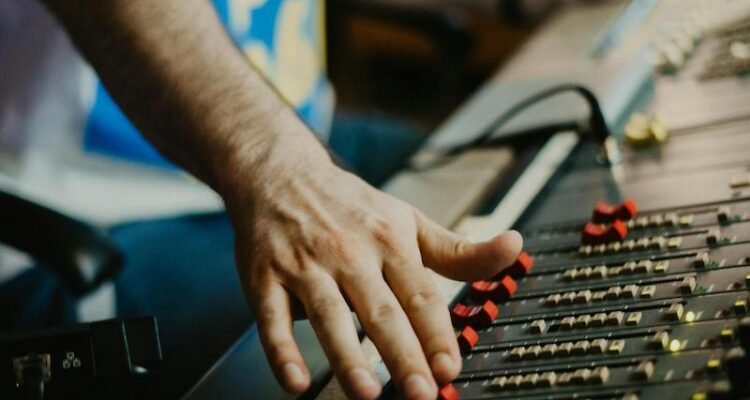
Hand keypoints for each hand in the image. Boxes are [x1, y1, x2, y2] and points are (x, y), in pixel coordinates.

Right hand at [223, 141, 521, 399]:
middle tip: (422, 392)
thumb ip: (457, 249)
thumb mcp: (407, 219)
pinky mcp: (266, 277)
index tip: (450, 366)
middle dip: (403, 355)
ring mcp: (305, 266)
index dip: (437, 333)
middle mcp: (349, 254)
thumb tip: (514, 248)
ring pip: (328, 316)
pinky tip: (294, 381)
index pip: (420, 294)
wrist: (282, 174)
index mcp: (388, 242)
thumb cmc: (351, 205)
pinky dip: (280, 351)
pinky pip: (272, 318)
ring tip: (367, 392)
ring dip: (346, 356)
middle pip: (380, 310)